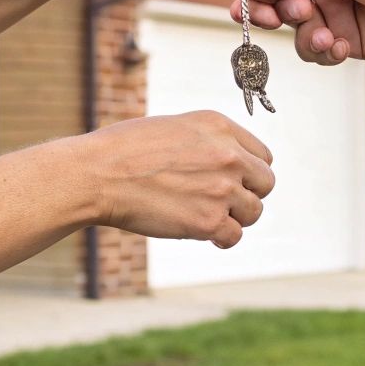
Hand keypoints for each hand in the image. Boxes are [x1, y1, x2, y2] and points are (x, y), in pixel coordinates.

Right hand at [78, 111, 275, 248]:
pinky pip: (234, 236)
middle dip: (248, 194)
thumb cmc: (125, 149)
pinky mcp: (209, 221)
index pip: (263, 155)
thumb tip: (228, 163)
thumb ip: (208, 141)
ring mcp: (222, 189)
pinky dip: (222, 239)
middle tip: (223, 202)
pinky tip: (206, 235)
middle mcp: (229, 155)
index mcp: (220, 126)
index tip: (233, 181)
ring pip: (254, 212)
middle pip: (266, 183)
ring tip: (209, 216)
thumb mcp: (175, 127)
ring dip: (235, 218)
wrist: (98, 174)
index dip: (249, 171)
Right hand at [229, 0, 364, 64]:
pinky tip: (342, 48)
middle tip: (276, 19)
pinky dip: (325, 53)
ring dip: (305, 36)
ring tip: (327, 36)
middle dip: (276, 12)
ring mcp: (341, 12)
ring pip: (298, 31)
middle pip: (281, 0)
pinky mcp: (354, 41)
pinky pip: (322, 52)